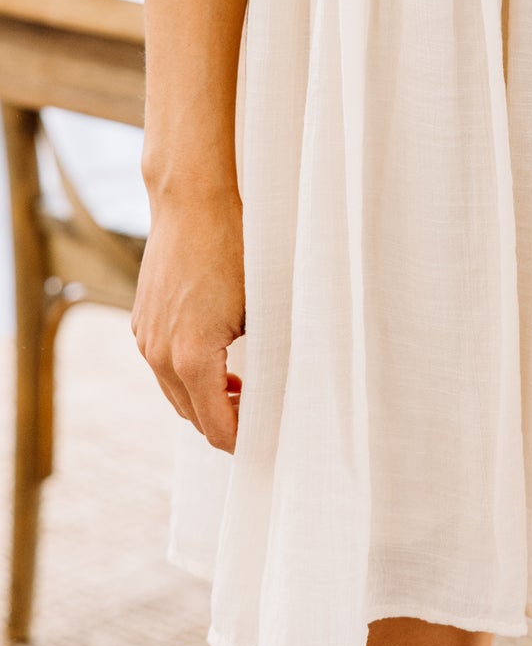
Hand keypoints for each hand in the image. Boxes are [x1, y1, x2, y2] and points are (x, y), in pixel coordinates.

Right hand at [131, 183, 245, 453]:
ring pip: (174, 392)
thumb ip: (262, 354)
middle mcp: (160, 355)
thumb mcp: (260, 307)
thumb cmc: (234, 249)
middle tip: (259, 420)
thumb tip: (275, 387)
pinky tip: (216, 360)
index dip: (241, 440)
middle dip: (223, 423)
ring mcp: (145, 338)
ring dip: (204, 399)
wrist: (192, 204)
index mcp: (192, 357)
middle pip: (191, 416)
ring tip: (240, 391)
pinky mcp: (141, 322)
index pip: (215, 426)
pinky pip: (162, 365)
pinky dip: (186, 375)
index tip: (266, 440)